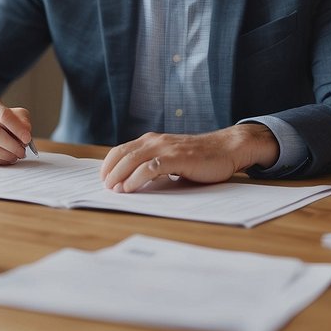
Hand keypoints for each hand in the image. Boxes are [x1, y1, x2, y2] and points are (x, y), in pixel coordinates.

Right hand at [0, 96, 32, 164]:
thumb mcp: (7, 112)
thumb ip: (20, 119)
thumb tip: (26, 132)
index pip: (3, 115)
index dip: (17, 128)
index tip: (27, 139)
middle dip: (11, 144)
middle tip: (22, 152)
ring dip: (3, 155)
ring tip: (15, 156)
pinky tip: (4, 160)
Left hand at [100, 125, 278, 192]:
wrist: (227, 149)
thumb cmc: (201, 158)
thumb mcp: (172, 158)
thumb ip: (155, 165)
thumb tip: (135, 181)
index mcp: (153, 141)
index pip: (122, 149)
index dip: (109, 163)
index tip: (103, 177)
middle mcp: (156, 141)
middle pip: (123, 154)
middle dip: (110, 171)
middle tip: (104, 186)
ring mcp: (166, 148)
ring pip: (133, 160)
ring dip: (119, 175)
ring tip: (113, 189)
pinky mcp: (177, 158)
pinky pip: (150, 168)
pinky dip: (136, 178)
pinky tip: (130, 188)